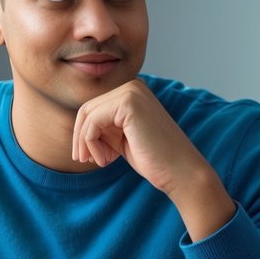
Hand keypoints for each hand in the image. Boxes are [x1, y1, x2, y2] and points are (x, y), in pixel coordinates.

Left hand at [72, 79, 235, 239]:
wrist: (181, 172)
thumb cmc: (154, 159)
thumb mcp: (122, 138)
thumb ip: (104, 127)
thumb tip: (78, 128)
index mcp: (132, 92)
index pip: (93, 107)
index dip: (84, 134)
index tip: (89, 156)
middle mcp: (133, 86)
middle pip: (87, 109)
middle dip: (81, 137)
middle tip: (85, 160)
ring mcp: (132, 92)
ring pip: (87, 115)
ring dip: (86, 143)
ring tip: (101, 161)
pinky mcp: (129, 103)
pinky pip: (93, 123)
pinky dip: (92, 144)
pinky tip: (107, 159)